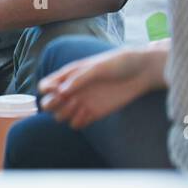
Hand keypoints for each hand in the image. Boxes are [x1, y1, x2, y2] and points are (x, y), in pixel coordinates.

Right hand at [38, 46, 156, 129]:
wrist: (142, 72)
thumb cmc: (118, 63)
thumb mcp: (97, 67)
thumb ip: (79, 79)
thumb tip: (60, 92)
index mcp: (69, 75)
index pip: (45, 85)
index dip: (46, 90)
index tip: (59, 89)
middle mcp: (72, 90)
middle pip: (48, 103)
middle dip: (51, 104)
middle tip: (66, 100)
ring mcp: (82, 103)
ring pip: (60, 116)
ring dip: (64, 114)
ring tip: (80, 106)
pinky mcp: (94, 114)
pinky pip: (77, 124)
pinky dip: (78, 122)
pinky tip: (89, 114)